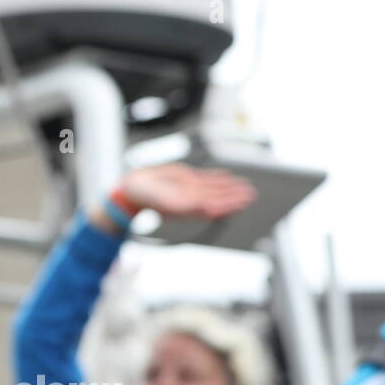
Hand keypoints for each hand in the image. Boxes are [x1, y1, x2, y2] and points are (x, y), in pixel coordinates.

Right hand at [117, 163, 255, 218]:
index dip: (228, 206)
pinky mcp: (186, 181)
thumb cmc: (144, 197)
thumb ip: (183, 205)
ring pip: (215, 189)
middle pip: (218, 199)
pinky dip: (218, 178)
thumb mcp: (163, 200)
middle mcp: (191, 201)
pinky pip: (205, 180)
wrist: (133, 188)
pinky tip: (228, 176)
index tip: (241, 203)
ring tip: (247, 188)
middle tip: (251, 195)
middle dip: (234, 198)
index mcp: (188, 208)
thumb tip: (203, 207)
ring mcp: (189, 191)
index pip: (213, 208)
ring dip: (230, 188)